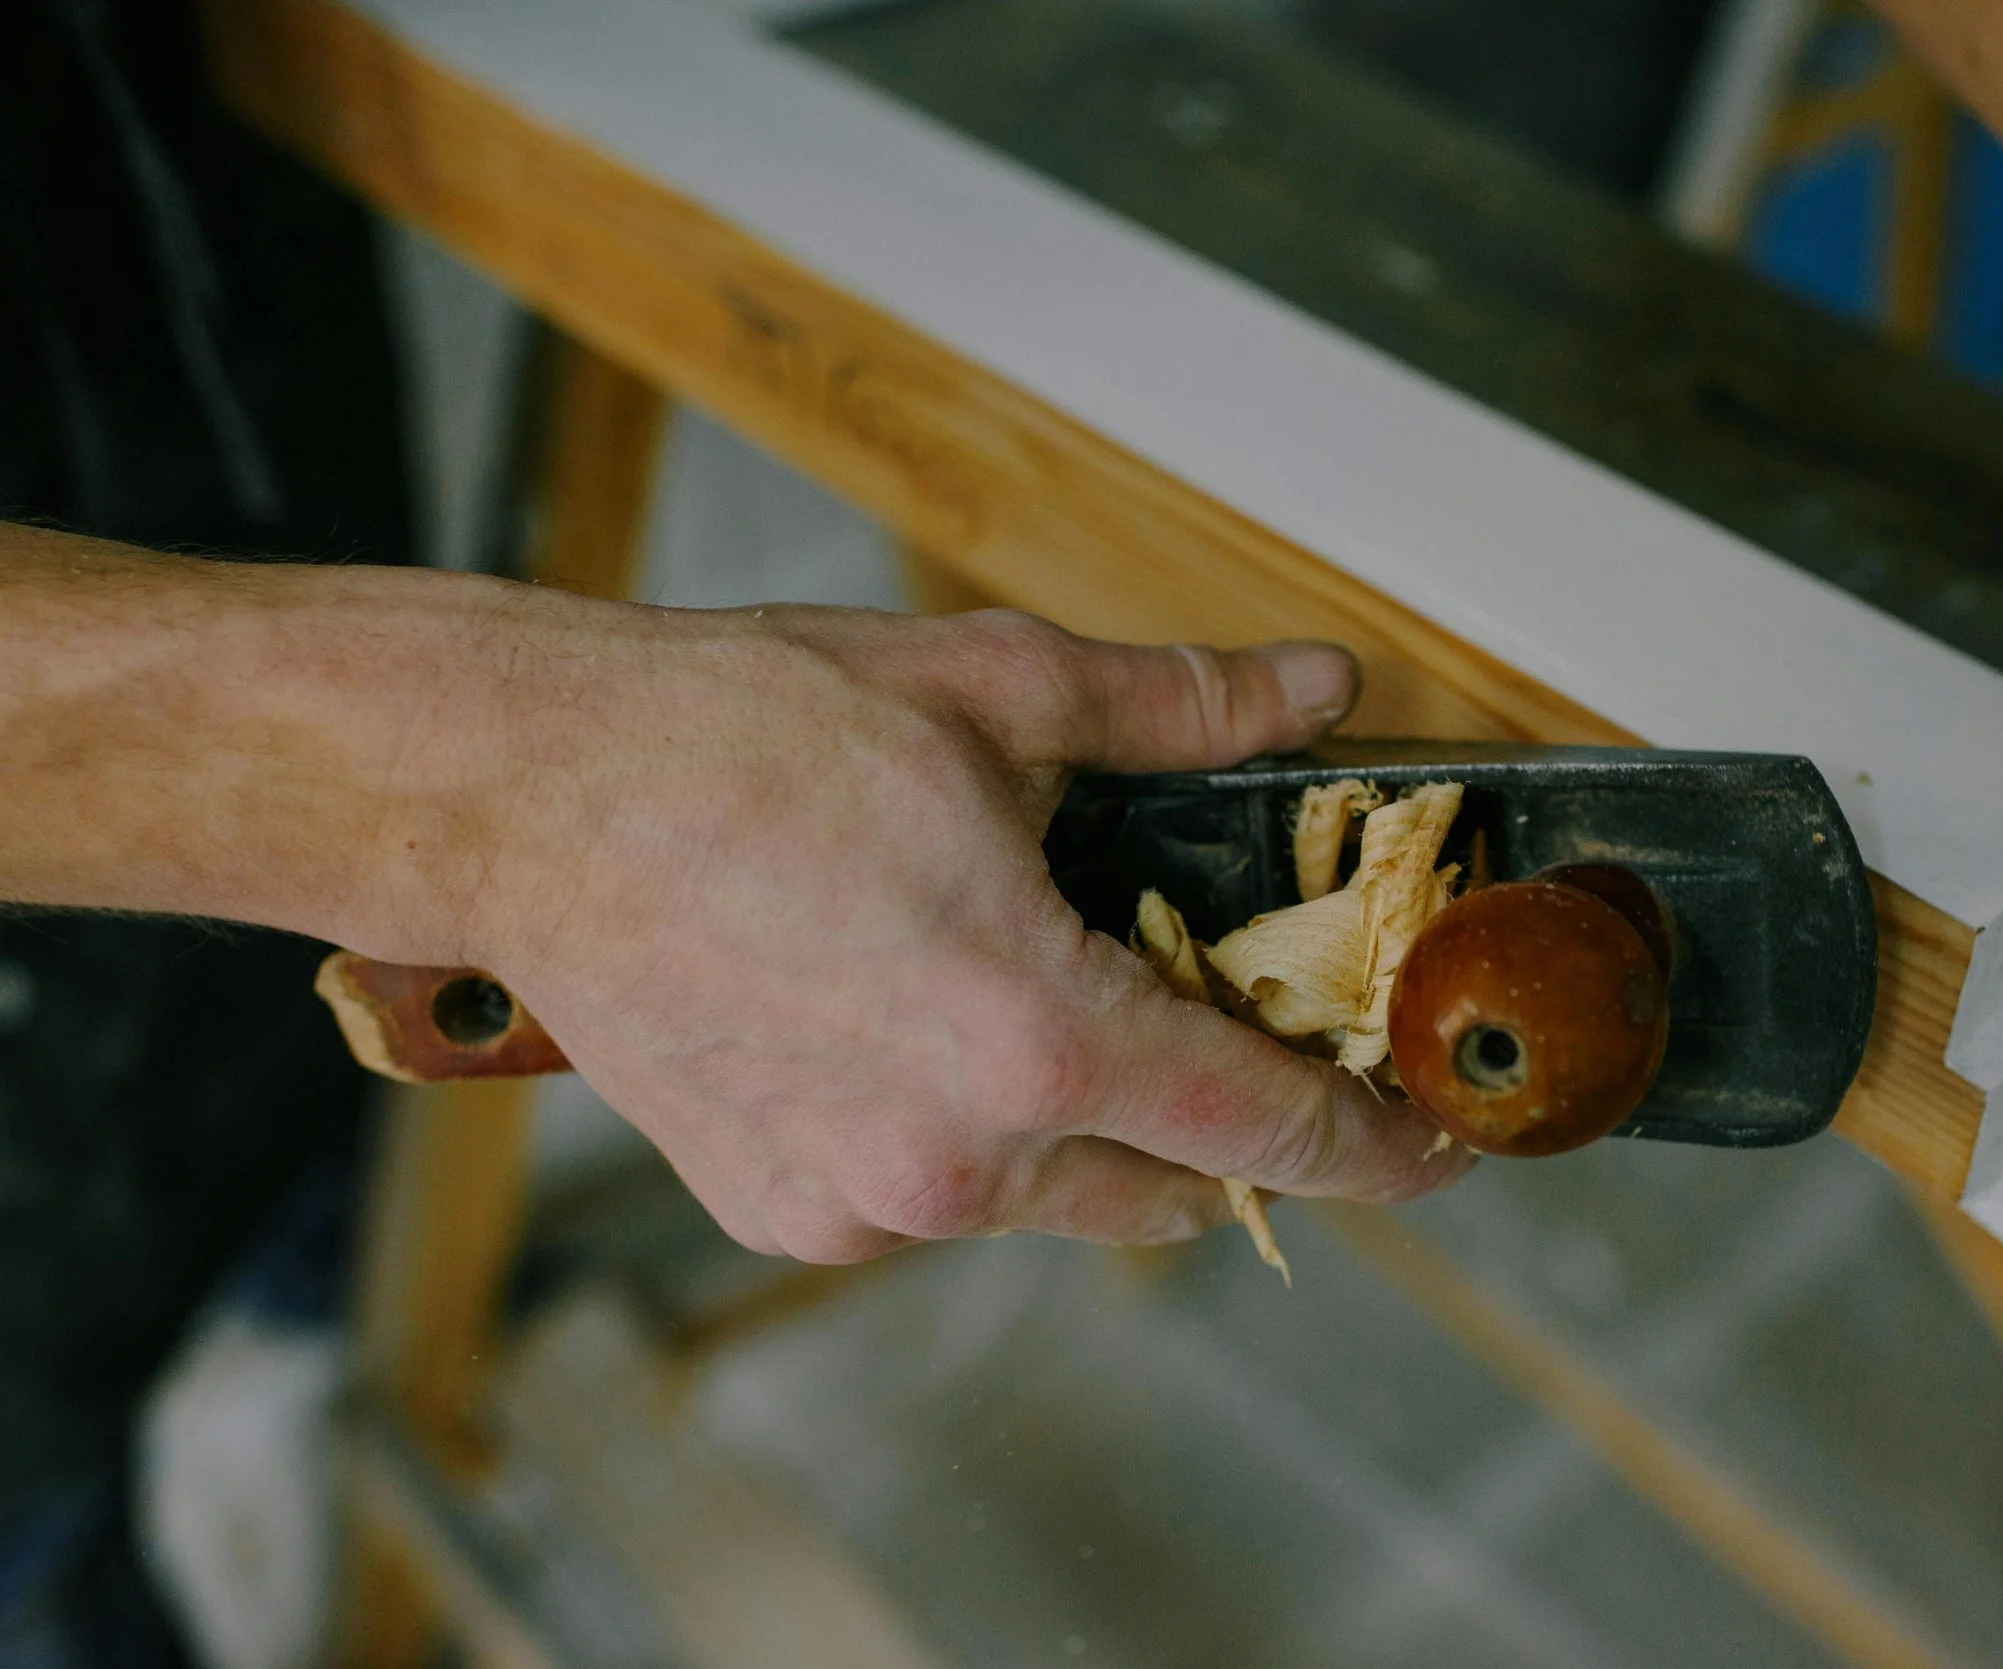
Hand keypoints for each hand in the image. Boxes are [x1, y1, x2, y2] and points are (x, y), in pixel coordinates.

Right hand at [455, 603, 1470, 1261]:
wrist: (531, 794)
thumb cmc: (743, 735)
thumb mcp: (999, 694)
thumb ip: (1186, 710)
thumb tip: (1316, 686)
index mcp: (1037, 1037)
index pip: (1267, 1128)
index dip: (1370, 1144)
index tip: (1429, 1147)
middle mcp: (957, 1159)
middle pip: (1175, 1183)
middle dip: (1224, 1121)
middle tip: (1230, 1025)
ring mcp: (862, 1204)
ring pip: (1055, 1197)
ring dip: (1090, 1123)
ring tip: (1045, 997)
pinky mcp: (784, 1215)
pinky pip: (935, 1202)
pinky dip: (969, 1137)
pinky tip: (923, 1027)